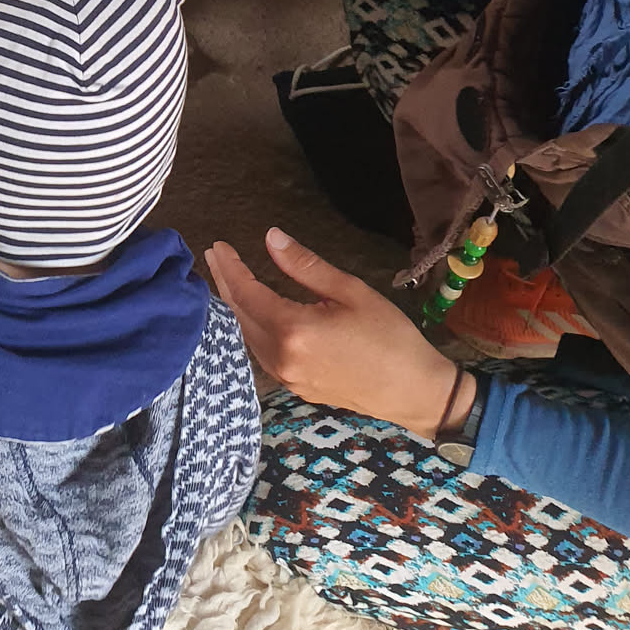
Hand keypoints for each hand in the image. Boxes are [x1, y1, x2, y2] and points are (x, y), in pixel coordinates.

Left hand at [205, 227, 464, 439]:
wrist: (414, 391)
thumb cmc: (390, 337)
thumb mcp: (350, 291)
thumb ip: (305, 266)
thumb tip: (271, 237)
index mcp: (293, 330)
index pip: (246, 294)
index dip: (230, 268)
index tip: (218, 247)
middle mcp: (282, 358)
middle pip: (240, 316)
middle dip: (225, 283)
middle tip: (215, 257)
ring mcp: (287, 377)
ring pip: (248, 337)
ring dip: (236, 307)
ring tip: (229, 280)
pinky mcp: (296, 388)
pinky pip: (263, 352)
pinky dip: (252, 328)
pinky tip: (254, 313)